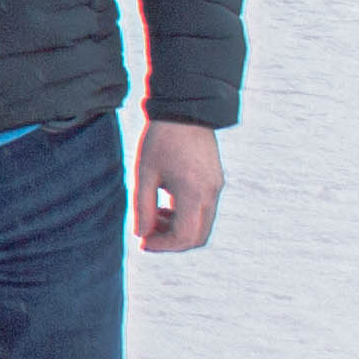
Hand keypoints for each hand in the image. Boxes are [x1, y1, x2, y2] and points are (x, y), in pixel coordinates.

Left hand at [135, 120, 221, 251]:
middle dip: (172, 242)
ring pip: (203, 226)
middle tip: (147, 235)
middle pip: (198, 237)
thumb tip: (141, 235)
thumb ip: (142, 206)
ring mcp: (216, 189)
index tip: (142, 243)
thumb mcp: (144, 173)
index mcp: (194, 193)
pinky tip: (164, 206)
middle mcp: (211, 194)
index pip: (184, 236)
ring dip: (178, 230)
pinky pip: (204, 211)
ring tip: (153, 217)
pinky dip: (186, 217)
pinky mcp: (216, 182)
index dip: (162, 246)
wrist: (186, 112)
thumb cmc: (160, 140)